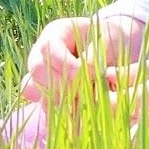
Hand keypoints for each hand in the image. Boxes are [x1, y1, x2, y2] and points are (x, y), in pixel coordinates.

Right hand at [21, 13, 148, 108]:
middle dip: (60, 82)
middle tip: (83, 90)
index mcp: (57, 33)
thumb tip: (87, 72)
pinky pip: (42, 105)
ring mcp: (41, 74)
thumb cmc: (112, 40)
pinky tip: (78, 114)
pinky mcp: (46, 94)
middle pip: (37, 69)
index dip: (63, 63)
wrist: (115, 53)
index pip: (49, 48)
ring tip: (81, 102)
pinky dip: (58, 112)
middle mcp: (43, 53)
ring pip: (33, 89)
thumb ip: (96, 54)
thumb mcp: (109, 40)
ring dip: (56, 98)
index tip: (83, 73)